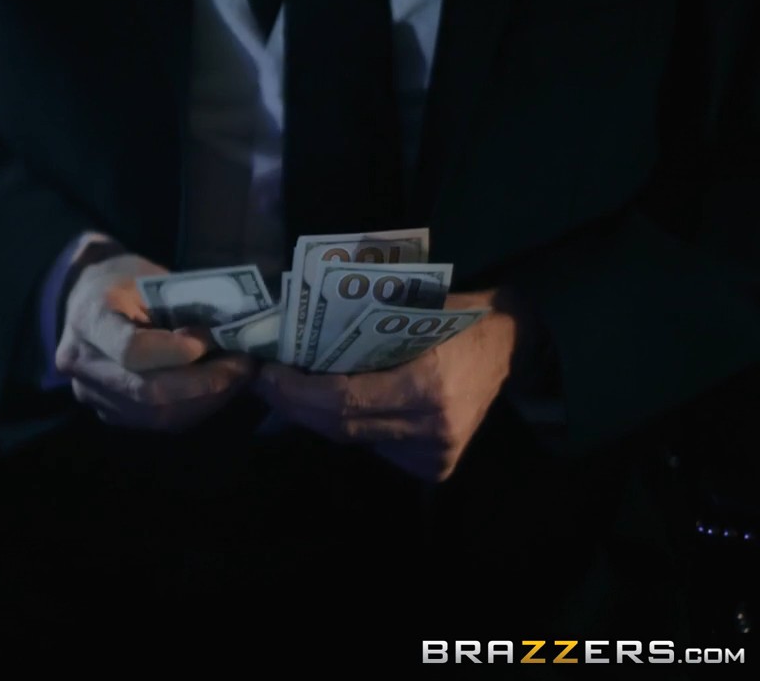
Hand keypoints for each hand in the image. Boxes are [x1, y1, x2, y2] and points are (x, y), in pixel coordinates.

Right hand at [55, 253, 256, 431]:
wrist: (86, 296)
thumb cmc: (125, 279)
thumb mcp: (153, 277)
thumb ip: (185, 307)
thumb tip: (232, 336)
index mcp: (90, 318)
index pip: (132, 350)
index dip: (178, 351)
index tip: (211, 338)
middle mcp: (82, 362)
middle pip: (146, 392)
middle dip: (204, 383)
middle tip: (243, 366)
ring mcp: (90, 393)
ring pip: (155, 415)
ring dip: (206, 400)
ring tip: (237, 378)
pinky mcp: (107, 412)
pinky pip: (156, 422)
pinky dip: (194, 408)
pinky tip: (216, 389)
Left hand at [254, 290, 519, 480]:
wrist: (510, 341)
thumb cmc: (454, 315)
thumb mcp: (407, 309)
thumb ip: (358, 331)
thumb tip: (294, 338)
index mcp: (426, 385)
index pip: (342, 400)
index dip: (296, 392)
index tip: (266, 374)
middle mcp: (432, 428)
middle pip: (341, 427)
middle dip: (295, 406)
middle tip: (266, 385)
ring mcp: (436, 453)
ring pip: (353, 440)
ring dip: (315, 417)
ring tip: (286, 393)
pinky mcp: (436, 466)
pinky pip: (375, 448)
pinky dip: (350, 427)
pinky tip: (328, 408)